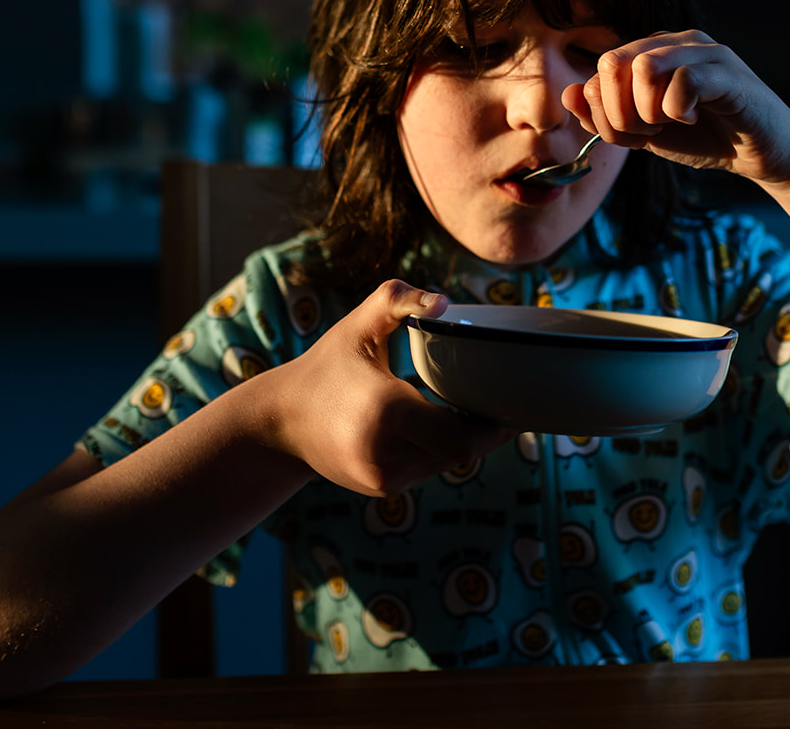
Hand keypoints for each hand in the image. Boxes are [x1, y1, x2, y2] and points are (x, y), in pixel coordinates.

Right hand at [261, 280, 513, 496]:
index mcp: (387, 412)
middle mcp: (386, 454)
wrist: (280, 421)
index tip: (508, 403)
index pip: (464, 439)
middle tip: (499, 404)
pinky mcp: (382, 489)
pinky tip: (435, 425)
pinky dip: (438, 450)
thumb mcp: (358, 325)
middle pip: (462, 453)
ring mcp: (383, 478)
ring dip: (460, 440)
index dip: (494, 427)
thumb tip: (445, 303)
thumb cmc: (328, 365)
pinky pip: (428, 470)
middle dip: (484, 432)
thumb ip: (399, 300)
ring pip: (447, 463)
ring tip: (465, 408)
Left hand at [563, 29, 789, 185]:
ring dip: (645, 111)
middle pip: (612, 62)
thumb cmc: (705, 139)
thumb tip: (568, 95)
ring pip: (643, 66)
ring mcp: (702, 52)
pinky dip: (677, 110)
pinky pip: (681, 80)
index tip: (633, 137)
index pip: (599, 72)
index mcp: (652, 51)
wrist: (763, 155)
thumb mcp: (645, 134)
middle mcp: (674, 41)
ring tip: (668, 124)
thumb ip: (606, 117)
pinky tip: (694, 119)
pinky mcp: (726, 71)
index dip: (603, 114)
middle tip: (646, 133)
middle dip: (618, 111)